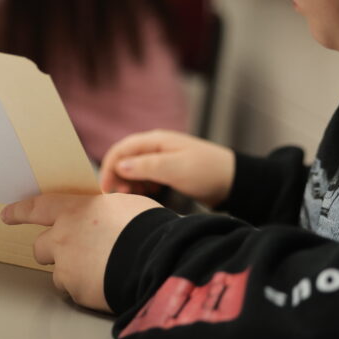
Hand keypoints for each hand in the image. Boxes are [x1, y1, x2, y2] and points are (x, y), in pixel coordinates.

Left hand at [0, 193, 160, 311]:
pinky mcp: (76, 289)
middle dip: (51, 250)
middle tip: (71, 253)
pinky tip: (104, 281)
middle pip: (40, 246)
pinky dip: (84, 288)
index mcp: (75, 210)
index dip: (20, 211)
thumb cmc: (147, 227)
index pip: (37, 207)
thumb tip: (100, 216)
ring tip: (98, 269)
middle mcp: (63, 236)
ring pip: (57, 271)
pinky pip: (73, 290)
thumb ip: (101, 210)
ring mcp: (67, 265)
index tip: (7, 214)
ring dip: (70, 271)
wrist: (157, 259)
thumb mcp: (124, 205)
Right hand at [100, 130, 236, 207]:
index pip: (122, 149)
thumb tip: (119, 166)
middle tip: (120, 197)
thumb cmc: (207, 172)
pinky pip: (146, 176)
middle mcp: (156, 147)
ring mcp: (162, 158)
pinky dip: (141, 186)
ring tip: (132, 197)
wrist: (234, 181)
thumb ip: (147, 166)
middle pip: (125, 159)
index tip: (105, 190)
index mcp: (156, 140)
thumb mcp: (176, 169)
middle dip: (118, 177)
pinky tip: (146, 195)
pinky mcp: (168, 171)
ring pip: (134, 169)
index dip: (109, 167)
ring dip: (129, 183)